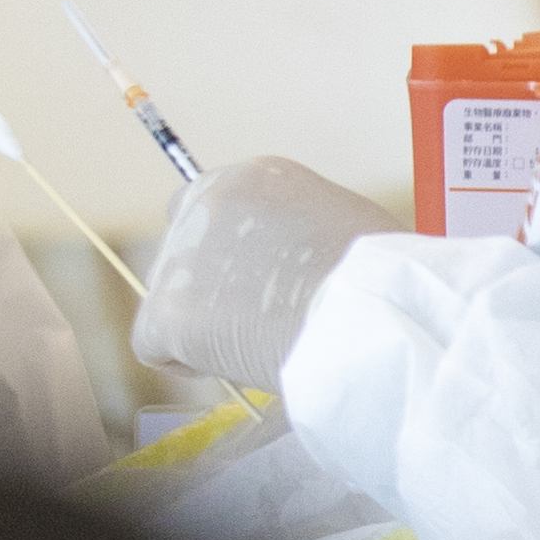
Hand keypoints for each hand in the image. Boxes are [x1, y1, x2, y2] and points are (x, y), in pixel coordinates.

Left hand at [130, 156, 403, 394]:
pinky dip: (186, 361)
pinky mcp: (165, 311)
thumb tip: (290, 262)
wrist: (375, 314)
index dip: (231, 253)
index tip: (259, 283)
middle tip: (260, 318)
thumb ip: (297, 232)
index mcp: (253, 177)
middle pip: (185, 250)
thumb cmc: (385, 279)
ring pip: (173, 298)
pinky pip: (154, 344)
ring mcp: (180, 256)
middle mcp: (205, 203)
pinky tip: (236, 363)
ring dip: (207, 324)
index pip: (213, 210)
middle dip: (211, 286)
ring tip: (266, 341)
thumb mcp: (343, 224)